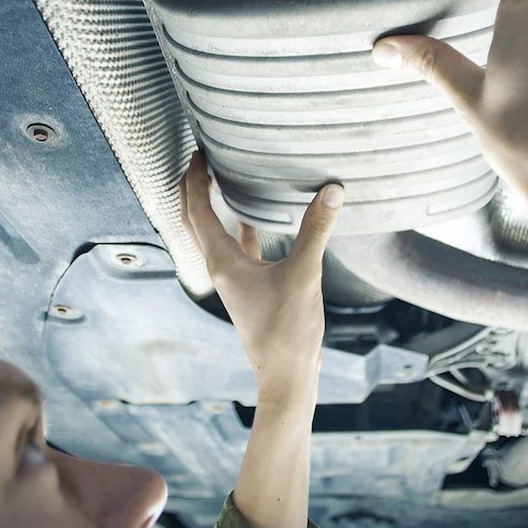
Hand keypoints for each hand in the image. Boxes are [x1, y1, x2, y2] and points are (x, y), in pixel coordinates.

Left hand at [179, 152, 343, 402]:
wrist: (286, 376)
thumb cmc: (288, 332)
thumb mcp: (304, 275)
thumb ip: (316, 231)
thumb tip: (332, 190)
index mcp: (223, 261)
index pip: (197, 210)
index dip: (195, 178)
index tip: (198, 151)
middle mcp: (222, 268)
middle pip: (197, 219)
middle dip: (194, 187)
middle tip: (201, 155)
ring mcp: (235, 279)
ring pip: (216, 233)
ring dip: (213, 205)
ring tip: (220, 176)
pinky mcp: (251, 287)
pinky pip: (240, 248)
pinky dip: (242, 227)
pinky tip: (255, 217)